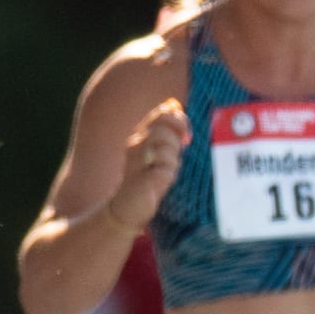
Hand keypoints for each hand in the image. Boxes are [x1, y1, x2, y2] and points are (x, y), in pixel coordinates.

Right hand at [102, 99, 190, 228]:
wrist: (128, 207)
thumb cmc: (148, 179)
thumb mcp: (162, 152)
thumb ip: (169, 132)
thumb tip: (175, 106)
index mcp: (141, 135)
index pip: (163, 113)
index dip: (180, 120)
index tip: (186, 136)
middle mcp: (135, 144)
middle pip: (163, 128)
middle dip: (177, 140)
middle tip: (179, 153)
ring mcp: (137, 161)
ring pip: (163, 146)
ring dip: (173, 158)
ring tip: (167, 170)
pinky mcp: (142, 178)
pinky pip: (164, 168)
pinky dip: (169, 173)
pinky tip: (162, 180)